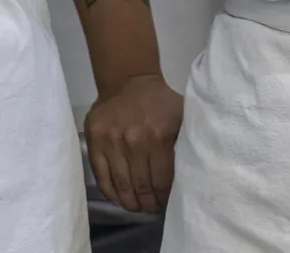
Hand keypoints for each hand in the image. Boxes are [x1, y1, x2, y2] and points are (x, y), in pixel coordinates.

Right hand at [86, 73, 182, 213]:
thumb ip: (186, 140)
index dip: (165, 197)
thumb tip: (194, 171)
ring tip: (138, 207)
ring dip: (131, 203)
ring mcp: (112, 143)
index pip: (163, 179)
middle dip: (149, 203)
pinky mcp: (95, 144)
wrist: (128, 81)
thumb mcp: (181, 114)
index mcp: (159, 135)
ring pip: (122, 186)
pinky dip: (112, 193)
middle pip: (142, 186)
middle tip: (152, 208)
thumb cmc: (158, 101)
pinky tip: (120, 199)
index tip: (166, 203)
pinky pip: (103, 177)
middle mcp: (135, 141)